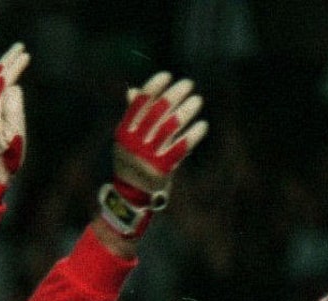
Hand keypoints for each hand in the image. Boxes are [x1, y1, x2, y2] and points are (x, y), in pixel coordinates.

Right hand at [98, 73, 207, 238]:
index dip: (154, 86)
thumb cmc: (131, 164)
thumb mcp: (126, 141)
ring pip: (171, 127)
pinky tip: (203, 125)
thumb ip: (132, 118)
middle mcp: (135, 143)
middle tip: (189, 84)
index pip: (140, 103)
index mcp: (124, 132)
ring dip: (187, 111)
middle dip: (175, 94)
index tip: (168, 75)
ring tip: (197, 100)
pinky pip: (181, 148)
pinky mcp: (162, 169)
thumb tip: (134, 91)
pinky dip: (194, 135)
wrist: (132, 198)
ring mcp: (148, 157)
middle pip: (158, 111)